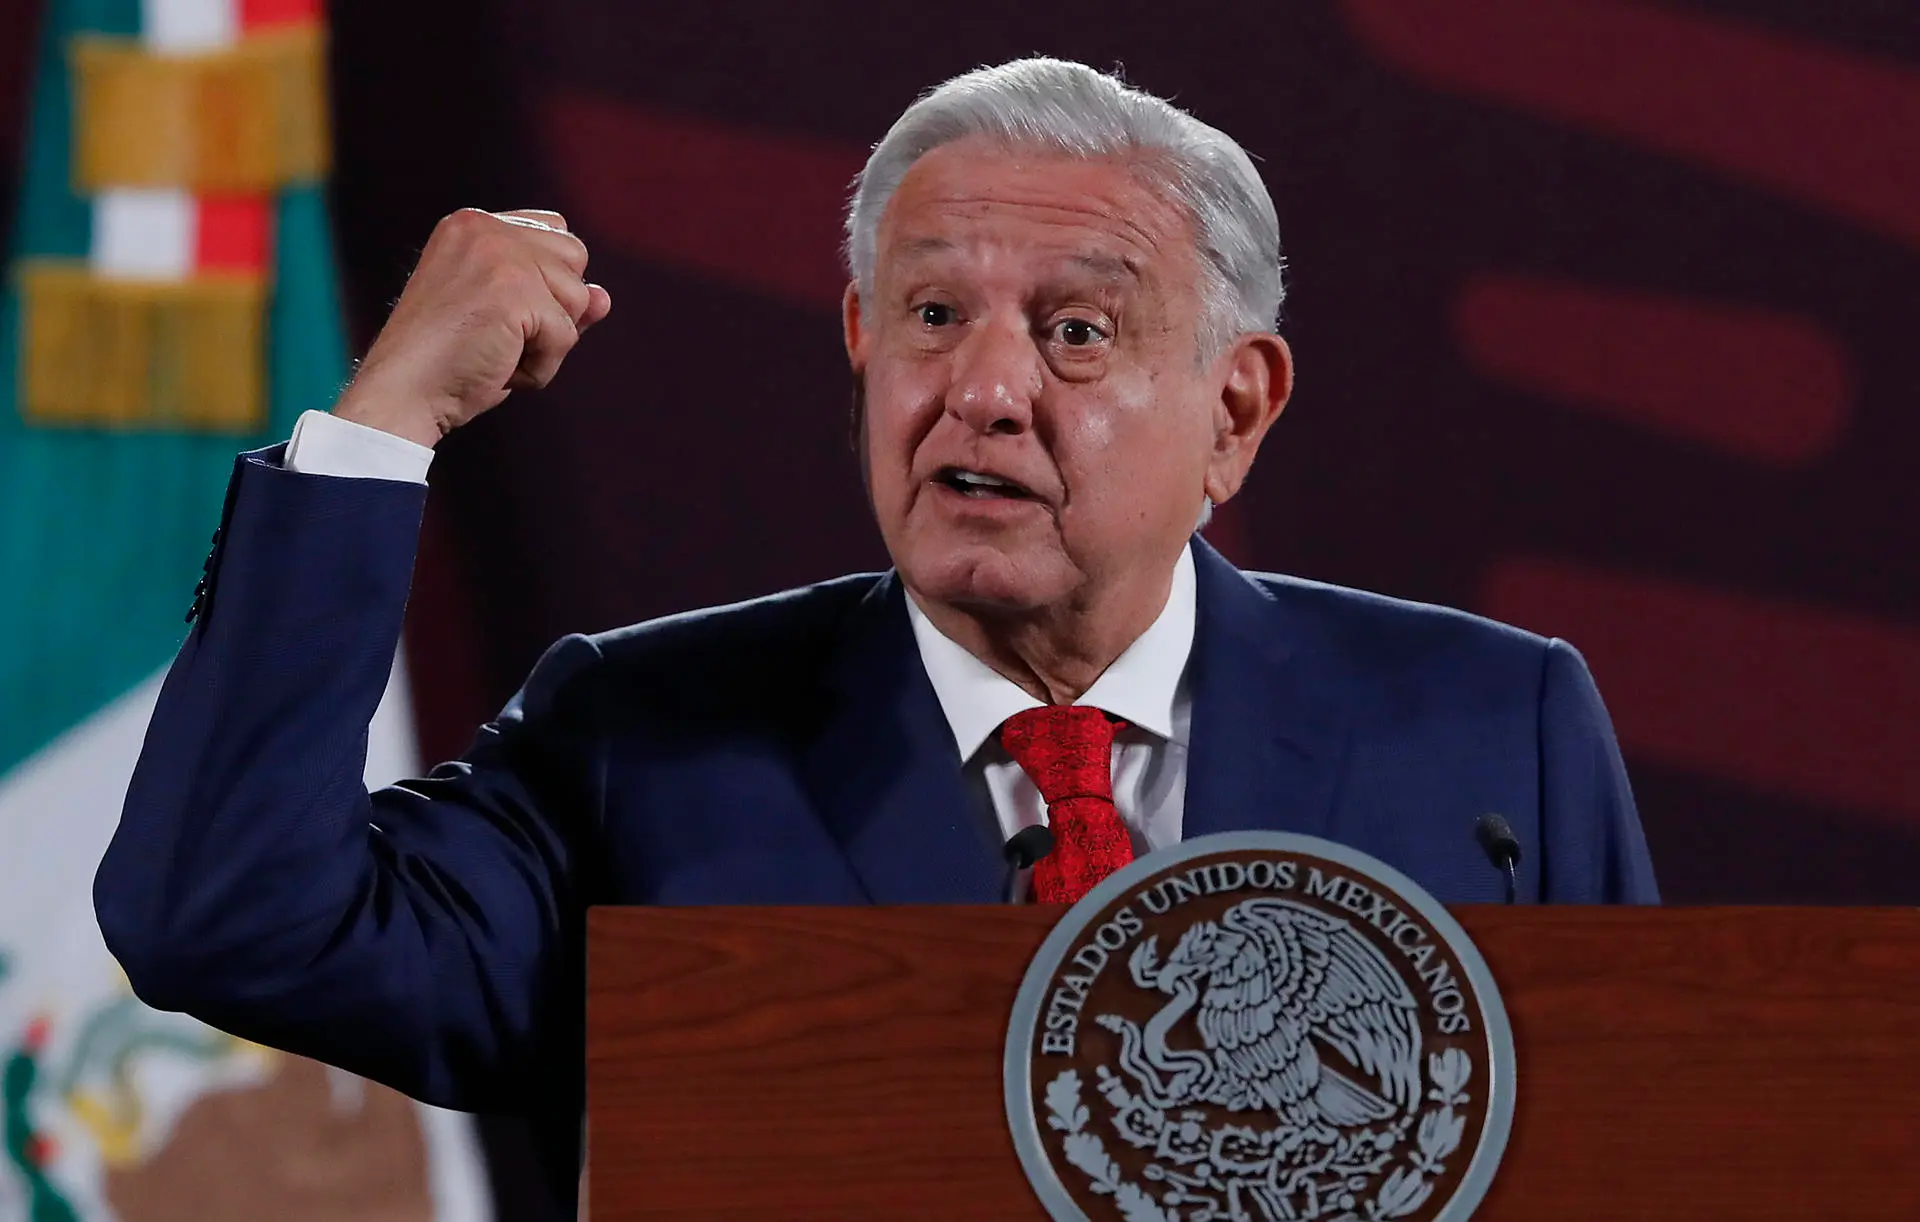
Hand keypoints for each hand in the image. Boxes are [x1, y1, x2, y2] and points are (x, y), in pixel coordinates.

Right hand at [333, 208, 612, 446]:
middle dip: (554, 307)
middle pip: (575, 258)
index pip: (554, 231)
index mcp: (473, 224)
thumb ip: (554, 297)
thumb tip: (603, 297)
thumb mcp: (504, 317)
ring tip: (497, 351)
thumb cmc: (448, 361)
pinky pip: (565, 336)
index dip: (547, 281)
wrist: (403, 391)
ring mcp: (500, 256)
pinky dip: (541, 366)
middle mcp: (486, 229)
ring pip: (577, 299)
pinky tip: (500, 368)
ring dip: (548, 342)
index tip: (503, 312)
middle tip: (499, 333)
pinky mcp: (515, 291)